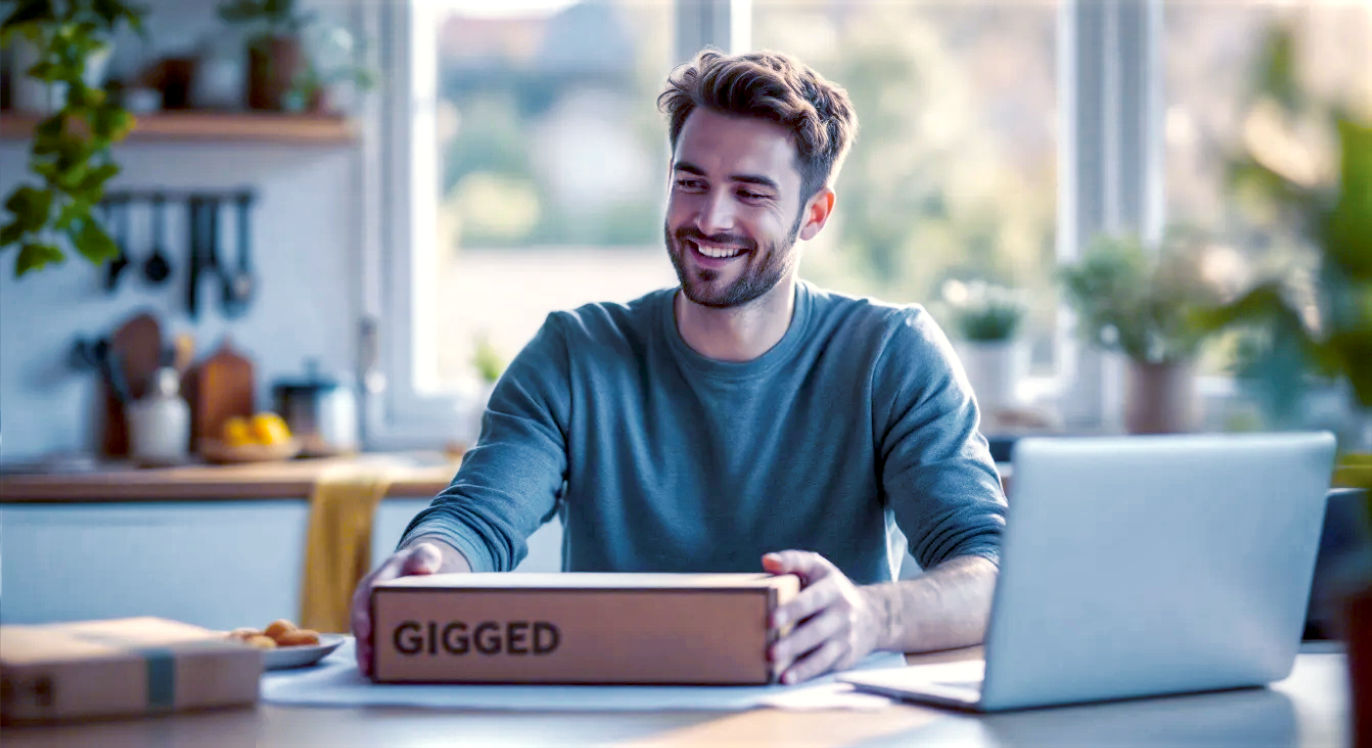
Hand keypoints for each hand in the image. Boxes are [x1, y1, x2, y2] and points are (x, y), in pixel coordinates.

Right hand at [350, 542, 445, 676]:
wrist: (424, 570)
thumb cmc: (423, 563)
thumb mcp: (425, 555)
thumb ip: (425, 556)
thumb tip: (424, 567)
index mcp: (382, 576)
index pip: (369, 593)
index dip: (364, 613)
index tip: (367, 631)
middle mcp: (372, 595)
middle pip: (361, 618)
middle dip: (363, 639)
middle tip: (367, 657)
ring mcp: (374, 610)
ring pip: (364, 634)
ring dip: (365, 651)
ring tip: (369, 669)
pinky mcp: (380, 625)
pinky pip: (373, 641)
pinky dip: (374, 656)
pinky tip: (376, 671)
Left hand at [763, 550, 883, 684]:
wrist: (873, 615)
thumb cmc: (831, 589)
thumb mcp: (817, 568)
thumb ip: (792, 561)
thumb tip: (767, 560)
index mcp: (833, 588)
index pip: (812, 599)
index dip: (793, 609)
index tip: (771, 620)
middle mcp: (843, 613)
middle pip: (816, 630)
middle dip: (793, 642)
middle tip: (770, 651)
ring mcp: (846, 636)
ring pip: (823, 653)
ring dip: (801, 665)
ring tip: (778, 673)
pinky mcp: (846, 656)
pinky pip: (826, 666)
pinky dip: (807, 673)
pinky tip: (789, 679)